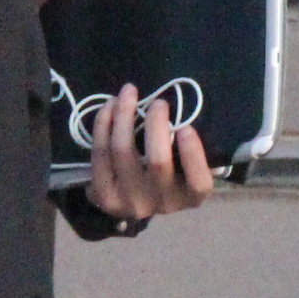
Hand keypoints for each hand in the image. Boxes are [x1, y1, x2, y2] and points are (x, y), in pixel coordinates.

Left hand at [81, 81, 216, 222]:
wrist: (134, 198)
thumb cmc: (170, 172)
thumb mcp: (188, 165)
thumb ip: (190, 147)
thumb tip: (183, 114)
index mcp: (189, 197)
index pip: (198, 182)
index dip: (193, 154)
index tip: (187, 127)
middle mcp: (161, 204)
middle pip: (157, 162)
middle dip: (155, 123)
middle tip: (158, 102)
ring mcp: (128, 202)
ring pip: (123, 151)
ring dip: (124, 114)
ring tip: (128, 93)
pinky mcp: (103, 195)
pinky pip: (100, 153)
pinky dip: (103, 124)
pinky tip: (110, 106)